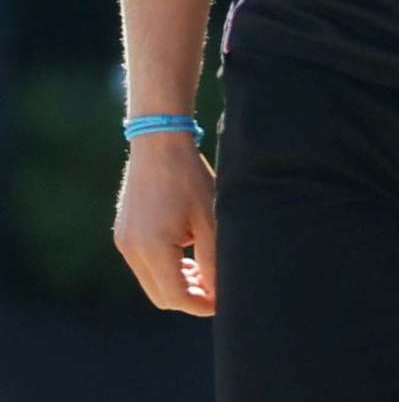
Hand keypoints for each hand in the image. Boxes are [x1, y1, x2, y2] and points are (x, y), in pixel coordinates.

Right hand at [113, 134, 217, 315]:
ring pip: (151, 282)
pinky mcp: (123, 234)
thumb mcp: (210, 219)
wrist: (159, 144)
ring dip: (177, 284)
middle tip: (216, 290)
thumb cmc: (190, 178)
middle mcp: (132, 250)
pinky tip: (186, 256)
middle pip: (161, 296)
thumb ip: (213, 259)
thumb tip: (220, 291)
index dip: (201, 305)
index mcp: (152, 249)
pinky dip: (165, 268)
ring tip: (205, 272)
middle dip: (190, 298)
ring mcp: (124, 242)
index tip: (223, 302)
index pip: (176, 297)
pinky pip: (143, 265)